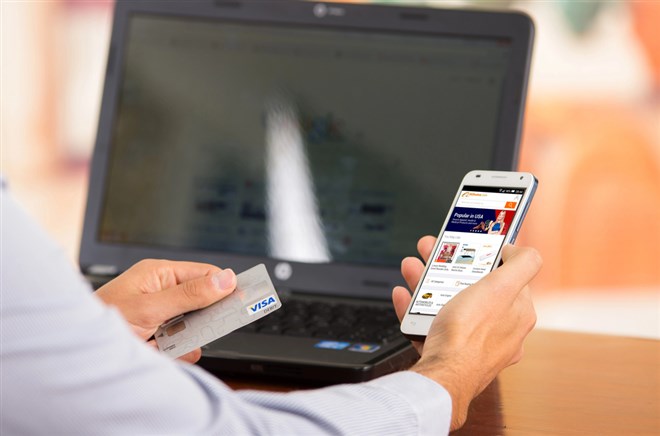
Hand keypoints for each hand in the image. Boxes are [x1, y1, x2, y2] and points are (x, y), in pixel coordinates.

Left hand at [95, 260, 236, 362]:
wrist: (77, 355)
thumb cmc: (102, 321)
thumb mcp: (150, 307)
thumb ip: (190, 294)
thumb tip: (225, 279)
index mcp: (160, 273)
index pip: (205, 274)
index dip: (225, 286)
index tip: (244, 299)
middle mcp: (163, 291)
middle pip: (204, 300)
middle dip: (204, 317)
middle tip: (202, 326)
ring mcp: (161, 315)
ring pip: (195, 325)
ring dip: (187, 338)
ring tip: (166, 342)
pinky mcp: (160, 337)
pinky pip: (184, 344)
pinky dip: (179, 352)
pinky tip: (162, 353)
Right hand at [392, 236, 540, 430]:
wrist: (440, 377)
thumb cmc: (470, 335)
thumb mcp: (502, 287)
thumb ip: (523, 263)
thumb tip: (521, 251)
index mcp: (517, 314)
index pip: (507, 278)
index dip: (488, 256)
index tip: (471, 244)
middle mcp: (497, 331)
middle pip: (473, 288)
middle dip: (449, 267)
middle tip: (432, 251)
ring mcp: (471, 343)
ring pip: (448, 304)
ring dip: (428, 282)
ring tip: (413, 267)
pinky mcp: (447, 353)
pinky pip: (430, 324)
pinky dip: (416, 308)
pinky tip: (405, 296)